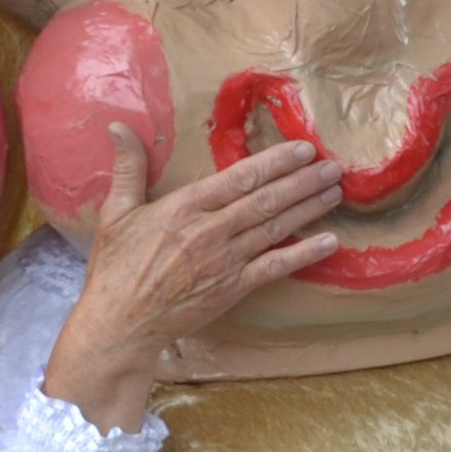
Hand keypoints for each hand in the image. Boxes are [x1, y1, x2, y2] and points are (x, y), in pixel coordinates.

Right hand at [42, 126, 342, 430]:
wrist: (122, 324)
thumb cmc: (116, 269)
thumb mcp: (115, 212)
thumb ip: (127, 167)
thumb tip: (117, 127)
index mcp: (185, 207)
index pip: (240, 177)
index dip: (275, 162)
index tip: (302, 148)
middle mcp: (211, 230)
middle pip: (266, 199)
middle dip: (302, 181)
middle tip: (333, 167)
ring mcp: (225, 261)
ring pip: (275, 228)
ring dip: (308, 209)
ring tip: (334, 193)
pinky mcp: (233, 289)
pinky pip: (275, 267)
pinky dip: (304, 254)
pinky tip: (328, 242)